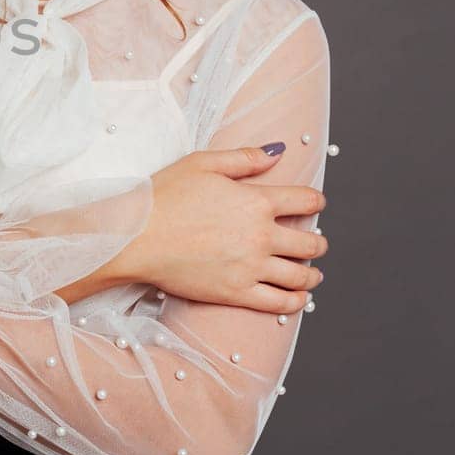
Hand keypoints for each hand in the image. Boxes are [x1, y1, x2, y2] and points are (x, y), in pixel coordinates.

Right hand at [105, 145, 327, 313]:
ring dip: (312, 273)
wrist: (135, 236)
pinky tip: (298, 296)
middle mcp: (261, 235)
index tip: (316, 204)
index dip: (316, 201)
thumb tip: (277, 152)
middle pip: (310, 242)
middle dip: (318, 242)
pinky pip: (279, 302)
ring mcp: (251, 267)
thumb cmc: (163, 196)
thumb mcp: (202, 163)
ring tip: (312, 273)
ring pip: (300, 275)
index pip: (305, 201)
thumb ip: (244, 158)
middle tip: (317, 243)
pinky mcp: (236, 292)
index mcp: (256, 201)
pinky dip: (296, 300)